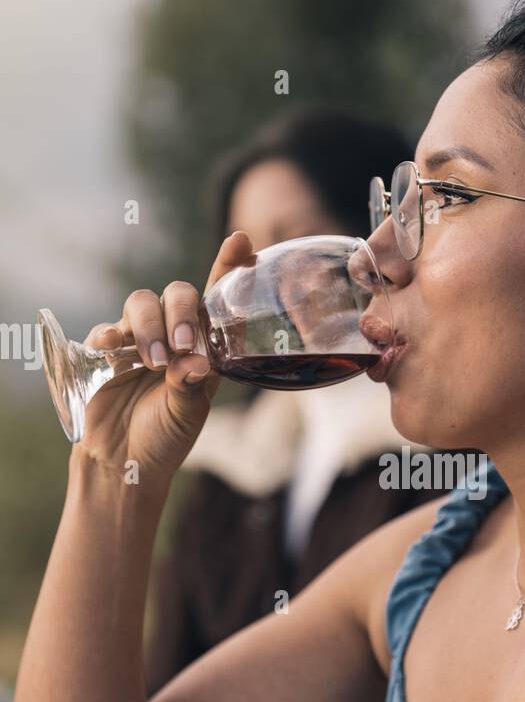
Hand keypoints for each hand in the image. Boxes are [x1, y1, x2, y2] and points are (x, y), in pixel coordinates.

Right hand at [77, 232, 254, 478]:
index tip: (241, 240)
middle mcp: (173, 333)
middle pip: (178, 292)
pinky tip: (113, 349)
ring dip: (150, 327)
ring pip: (142, 302)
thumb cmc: (165, 436)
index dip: (229, 265)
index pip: (217, 297)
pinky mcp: (106, 351)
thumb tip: (195, 361)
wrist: (124, 461)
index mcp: (204, 345)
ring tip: (154, 363)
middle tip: (182, 345)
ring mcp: (138, 338)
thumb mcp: (187, 412)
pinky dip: (111, 334)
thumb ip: (191, 385)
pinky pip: (107, 328)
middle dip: (182, 311)